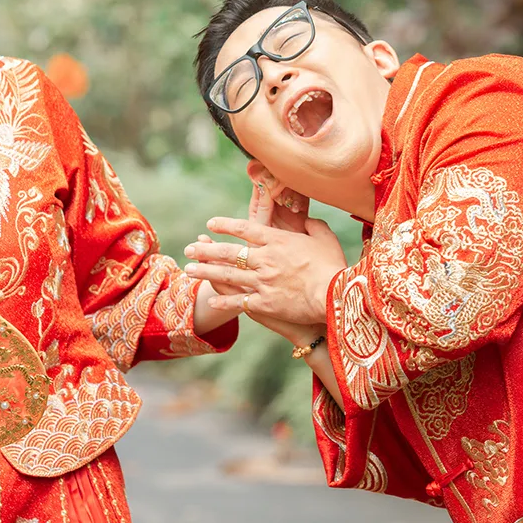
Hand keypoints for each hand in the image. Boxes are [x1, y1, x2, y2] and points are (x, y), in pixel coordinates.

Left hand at [184, 215, 346, 325]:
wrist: (334, 296)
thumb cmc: (333, 266)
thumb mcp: (325, 238)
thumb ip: (313, 225)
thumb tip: (307, 219)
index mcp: (278, 241)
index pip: (245, 229)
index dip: (226, 225)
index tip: (211, 224)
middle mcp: (264, 259)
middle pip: (228, 252)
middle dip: (206, 249)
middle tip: (189, 248)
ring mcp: (262, 282)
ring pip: (227, 275)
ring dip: (205, 272)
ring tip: (188, 270)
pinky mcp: (264, 303)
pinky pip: (238, 301)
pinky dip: (223, 301)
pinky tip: (211, 300)